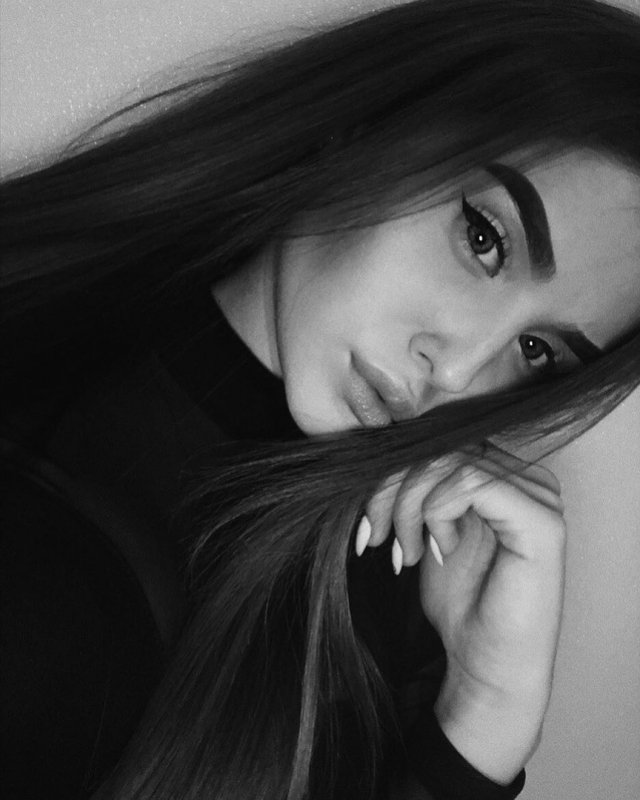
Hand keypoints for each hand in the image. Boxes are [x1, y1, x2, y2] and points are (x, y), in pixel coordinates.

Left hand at [358, 446, 566, 782]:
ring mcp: (539, 496)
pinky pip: (470, 482)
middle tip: (376, 538)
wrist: (486, 667)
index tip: (367, 525)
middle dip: (391, 489)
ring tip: (406, 552)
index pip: (439, 440)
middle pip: (440, 445)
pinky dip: (437, 514)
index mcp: (505, 475)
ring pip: (448, 459)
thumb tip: (377, 450)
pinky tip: (440, 552)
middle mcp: (528, 477)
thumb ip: (417, 487)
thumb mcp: (425, 530)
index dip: (392, 473)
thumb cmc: (461, 603)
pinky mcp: (540, 520)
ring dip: (409, 507)